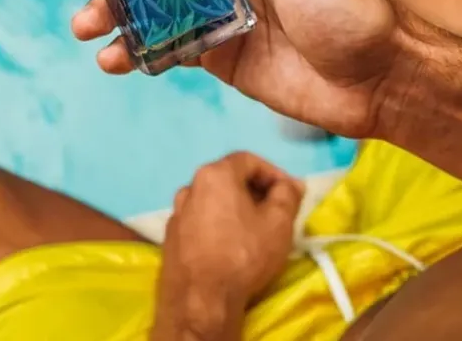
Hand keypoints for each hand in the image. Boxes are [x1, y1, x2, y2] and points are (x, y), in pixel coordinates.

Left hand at [152, 153, 303, 339]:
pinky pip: (199, 220)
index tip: (289, 192)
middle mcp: (191, 186)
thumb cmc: (243, 254)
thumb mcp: (278, 223)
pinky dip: (216, 224)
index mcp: (215, 174)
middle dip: (254, 190)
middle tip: (274, 210)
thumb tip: (291, 184)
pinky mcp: (170, 236)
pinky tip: (228, 245)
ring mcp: (177, 211)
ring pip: (212, 199)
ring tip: (252, 228)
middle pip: (228, 178)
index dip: (273, 173)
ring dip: (234, 207)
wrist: (200, 300)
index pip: (248, 160)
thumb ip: (287, 195)